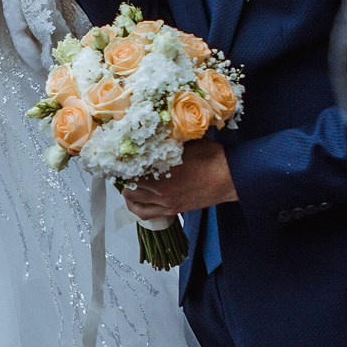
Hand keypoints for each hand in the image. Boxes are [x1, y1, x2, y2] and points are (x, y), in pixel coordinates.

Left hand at [121, 139, 236, 219]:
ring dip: (129, 195)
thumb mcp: (185, 141)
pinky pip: (146, 215)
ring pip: (135, 203)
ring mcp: (165, 202)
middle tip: (123, 170)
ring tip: (128, 186)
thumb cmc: (211, 156)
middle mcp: (159, 189)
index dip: (119, 163)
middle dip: (123, 178)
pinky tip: (138, 201)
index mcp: (160, 169)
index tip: (116, 157)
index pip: (128, 168)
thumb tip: (152, 132)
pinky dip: (138, 208)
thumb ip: (166, 140)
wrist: (229, 177)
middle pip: (129, 187)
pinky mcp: (173, 210)